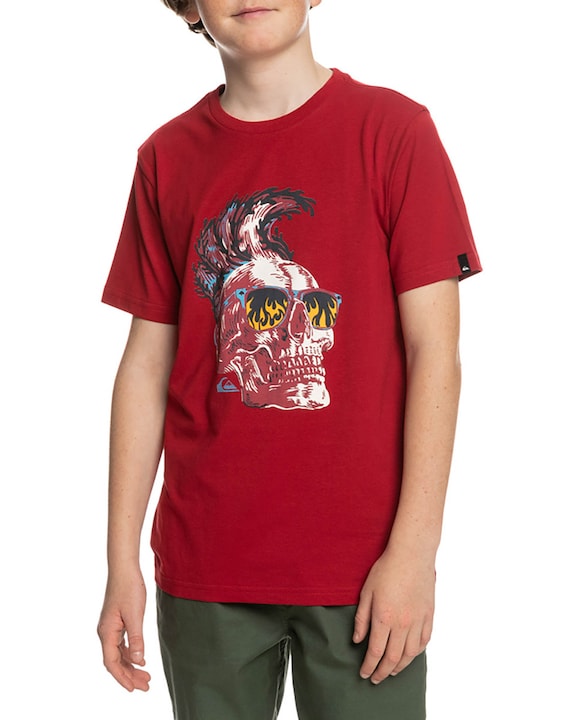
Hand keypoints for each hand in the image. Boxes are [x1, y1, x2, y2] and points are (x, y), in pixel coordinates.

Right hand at [97, 568, 150, 691]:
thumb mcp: (135, 615)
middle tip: (146, 686)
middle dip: (129, 675)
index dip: (122, 677)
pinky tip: (141, 660)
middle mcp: (106, 632)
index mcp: (107, 632)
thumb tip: (138, 661)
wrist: (124, 569)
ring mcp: (110, 627)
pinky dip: (131, 654)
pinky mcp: (117, 622)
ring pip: (119, 654)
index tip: (134, 689)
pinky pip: (122, 644)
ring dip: (131, 666)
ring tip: (146, 677)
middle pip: (115, 661)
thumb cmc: (128, 588)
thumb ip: (137, 639)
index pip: (112, 663)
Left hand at [353, 549, 434, 683]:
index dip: (369, 667)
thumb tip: (357, 640)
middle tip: (376, 678)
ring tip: (392, 671)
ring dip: (400, 666)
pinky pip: (424, 641)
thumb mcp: (366, 592)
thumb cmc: (386, 569)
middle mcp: (402, 624)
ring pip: (410, 654)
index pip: (375, 652)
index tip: (364, 674)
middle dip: (383, 672)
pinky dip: (416, 652)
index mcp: (384, 618)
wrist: (411, 555)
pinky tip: (410, 655)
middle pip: (393, 658)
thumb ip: (362, 619)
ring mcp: (418, 621)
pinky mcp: (429, 615)